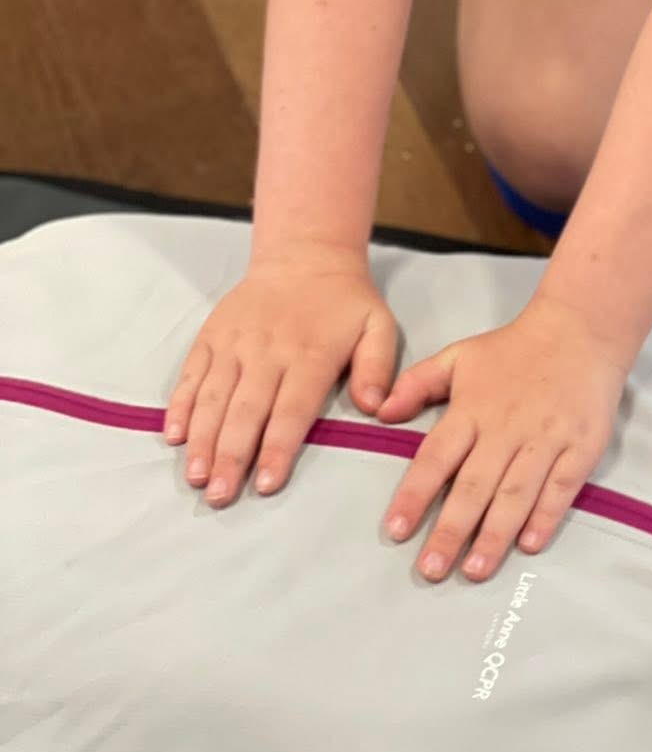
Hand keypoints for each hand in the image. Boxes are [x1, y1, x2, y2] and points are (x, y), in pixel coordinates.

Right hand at [165, 248, 399, 505]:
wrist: (304, 255)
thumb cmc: (344, 302)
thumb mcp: (378, 325)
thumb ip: (378, 366)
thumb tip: (375, 408)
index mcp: (309, 354)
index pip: (291, 410)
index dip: (277, 447)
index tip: (265, 484)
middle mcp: (266, 351)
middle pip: (246, 411)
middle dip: (231, 456)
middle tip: (220, 496)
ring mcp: (234, 343)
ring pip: (213, 397)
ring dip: (202, 439)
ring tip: (195, 476)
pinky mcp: (211, 336)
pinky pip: (190, 374)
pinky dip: (179, 405)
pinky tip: (173, 435)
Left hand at [375, 291, 627, 583]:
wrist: (581, 329)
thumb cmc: (515, 349)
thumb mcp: (460, 355)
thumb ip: (418, 383)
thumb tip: (380, 412)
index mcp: (472, 409)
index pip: (436, 457)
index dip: (415, 494)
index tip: (396, 530)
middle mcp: (506, 428)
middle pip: (474, 485)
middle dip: (451, 530)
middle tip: (431, 570)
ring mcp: (547, 438)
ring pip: (516, 492)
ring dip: (495, 534)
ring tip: (474, 570)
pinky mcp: (582, 445)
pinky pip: (562, 486)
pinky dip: (546, 515)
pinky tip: (529, 544)